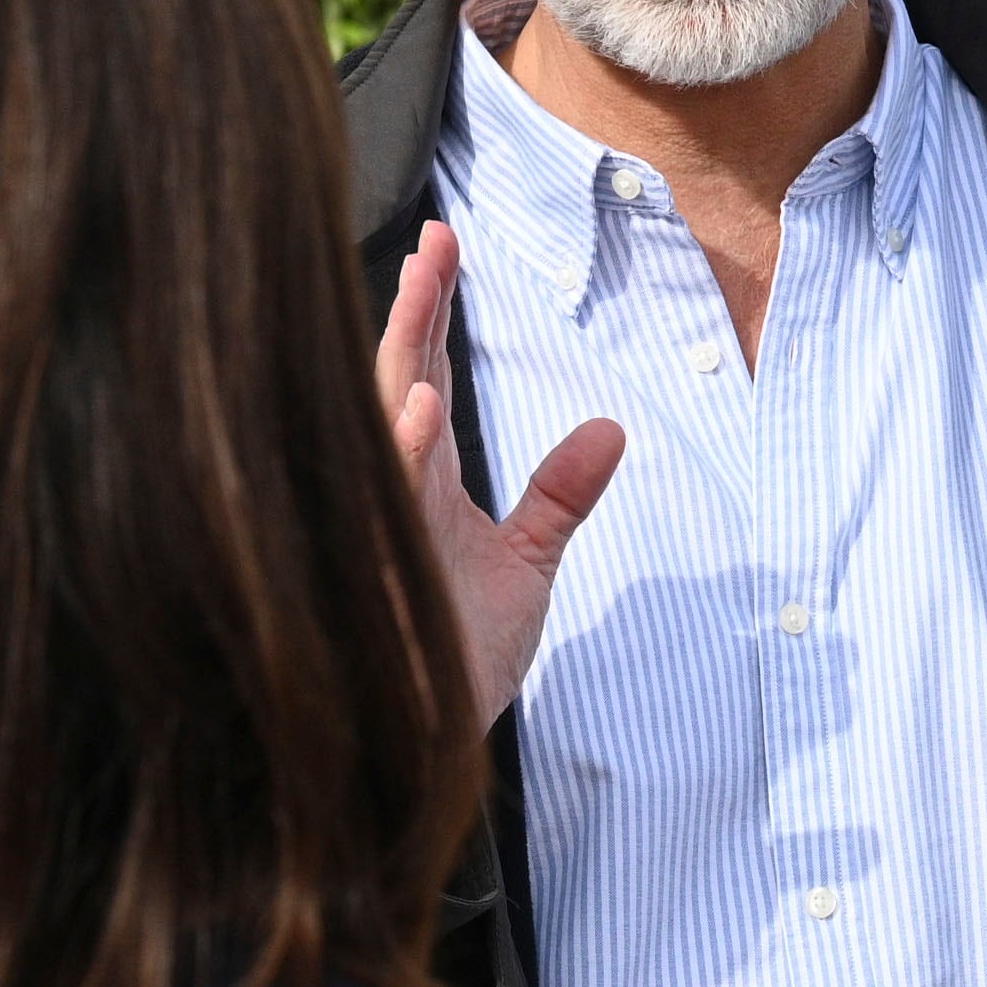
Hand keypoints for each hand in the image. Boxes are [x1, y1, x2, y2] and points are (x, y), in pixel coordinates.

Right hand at [375, 220, 624, 730]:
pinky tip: (415, 411)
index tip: (446, 241)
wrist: (429, 747)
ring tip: (421, 288)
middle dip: (412, 311)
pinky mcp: (377, 575)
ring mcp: (377, 531)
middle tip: (433, 239)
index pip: (420, 375)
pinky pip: (379, 506)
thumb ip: (559, 497)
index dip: (431, 310)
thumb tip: (610, 429)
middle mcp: (390, 494)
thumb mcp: (527, 567)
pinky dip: (396, 456)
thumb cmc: (460, 658)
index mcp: (422, 482)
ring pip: (376, 432)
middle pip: (393, 381)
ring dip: (399, 362)